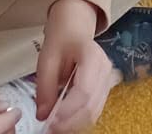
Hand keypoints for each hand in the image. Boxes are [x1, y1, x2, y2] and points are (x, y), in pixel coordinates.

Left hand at [36, 0, 112, 130]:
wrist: (75, 27)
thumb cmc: (61, 39)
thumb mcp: (47, 59)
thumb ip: (45, 87)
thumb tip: (43, 115)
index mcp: (92, 56)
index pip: (84, 90)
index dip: (67, 110)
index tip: (49, 120)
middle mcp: (105, 70)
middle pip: (91, 105)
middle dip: (69, 122)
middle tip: (49, 128)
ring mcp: (108, 80)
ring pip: (94, 112)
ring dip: (74, 124)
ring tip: (54, 126)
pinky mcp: (104, 89)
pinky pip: (93, 110)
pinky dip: (79, 120)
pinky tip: (64, 121)